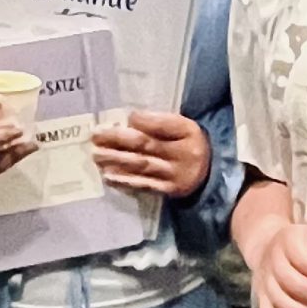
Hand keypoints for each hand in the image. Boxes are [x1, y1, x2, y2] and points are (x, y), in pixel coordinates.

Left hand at [91, 110, 211, 198]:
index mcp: (187, 133)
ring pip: (141, 165)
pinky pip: (144, 185)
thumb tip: (131, 119)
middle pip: (146, 145)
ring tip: (96, 155)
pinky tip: (109, 176)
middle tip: (96, 136)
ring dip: (116, 160)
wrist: (210, 173)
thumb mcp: (184, 127)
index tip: (126, 116)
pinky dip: (125, 180)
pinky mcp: (168, 191)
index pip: (164, 125)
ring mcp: (174, 175)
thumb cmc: (190, 144)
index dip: (144, 121)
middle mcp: (181, 155)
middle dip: (118, 139)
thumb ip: (161, 122)